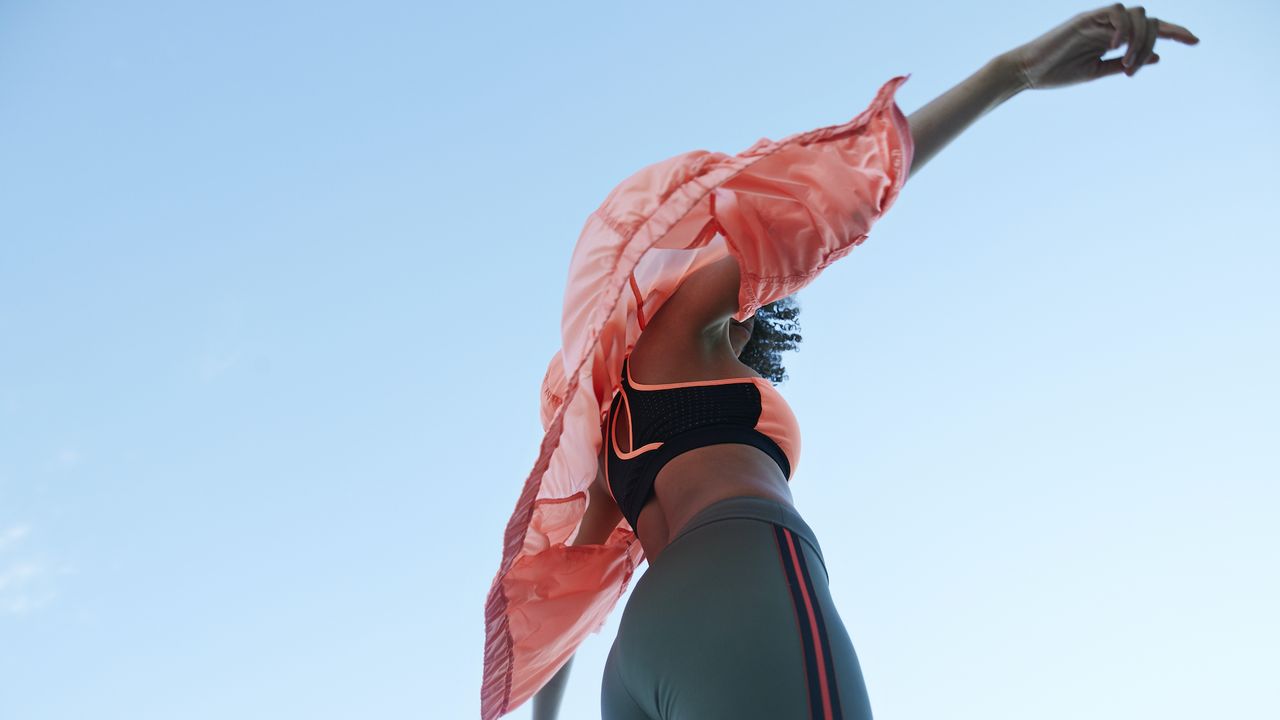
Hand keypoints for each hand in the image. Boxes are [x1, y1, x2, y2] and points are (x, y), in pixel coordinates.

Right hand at [1004, 4, 1199, 90]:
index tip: (1196, 42)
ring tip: (1125, 62)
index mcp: (1113, 37)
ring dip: (1139, 39)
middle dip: (1152, 43)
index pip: (1151, 27)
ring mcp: (1098, 20)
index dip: (1175, 32)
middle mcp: (1109, 25)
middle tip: (1133, 69)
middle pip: (1149, 20)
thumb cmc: (1056, 73)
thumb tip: (1157, 58)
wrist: (1026, 72)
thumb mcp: (1096, 72)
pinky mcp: (1085, 18)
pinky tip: (1114, 49)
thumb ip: (1124, 64)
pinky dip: (1123, 29)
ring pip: (1137, 14)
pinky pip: (1116, 13)